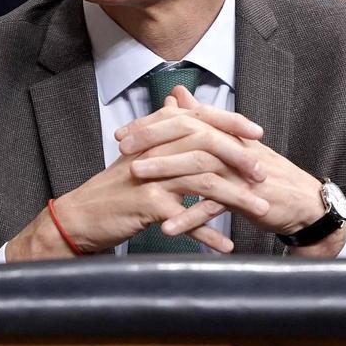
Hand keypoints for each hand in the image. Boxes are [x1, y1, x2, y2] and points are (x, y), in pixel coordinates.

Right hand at [6, 94, 268, 259]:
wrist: (80, 217)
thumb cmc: (114, 189)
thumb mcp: (138, 154)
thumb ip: (162, 129)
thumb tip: (178, 101)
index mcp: (156, 136)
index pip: (199, 120)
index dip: (230, 123)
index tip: (258, 133)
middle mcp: (155, 151)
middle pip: (207, 147)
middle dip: (240, 160)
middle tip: (265, 175)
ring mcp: (151, 177)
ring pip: (203, 181)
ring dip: (236, 197)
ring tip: (261, 210)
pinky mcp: (147, 205)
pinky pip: (187, 219)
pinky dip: (209, 233)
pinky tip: (227, 244)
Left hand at [123, 87, 345, 256]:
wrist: (303, 204)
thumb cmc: (263, 176)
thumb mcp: (230, 146)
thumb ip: (203, 120)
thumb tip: (178, 93)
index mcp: (226, 134)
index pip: (186, 120)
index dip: (153, 125)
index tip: (123, 134)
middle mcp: (232, 146)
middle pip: (189, 134)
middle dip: (153, 140)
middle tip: (123, 149)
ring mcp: (240, 171)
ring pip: (199, 165)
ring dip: (165, 171)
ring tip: (136, 178)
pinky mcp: (247, 197)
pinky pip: (214, 206)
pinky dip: (190, 217)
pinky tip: (166, 226)